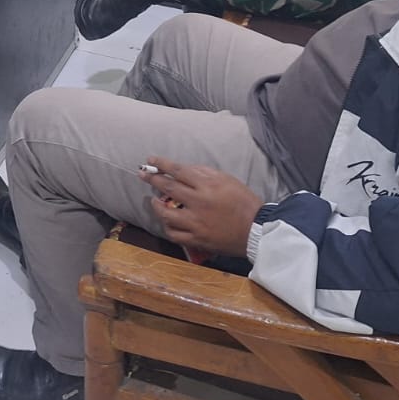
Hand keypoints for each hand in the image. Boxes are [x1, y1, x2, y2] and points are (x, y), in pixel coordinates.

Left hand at [140, 157, 262, 257]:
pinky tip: (167, 221)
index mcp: (207, 186)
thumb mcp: (227, 180)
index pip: (178, 171)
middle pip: (168, 188)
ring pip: (165, 214)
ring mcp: (195, 223)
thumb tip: (185, 169)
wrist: (256, 231)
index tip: (151, 160)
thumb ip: (205, 173)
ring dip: (156, 205)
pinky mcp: (196, 239)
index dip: (162, 164)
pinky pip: (173, 234)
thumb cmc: (244, 202)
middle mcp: (198, 203)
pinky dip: (167, 226)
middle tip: (143, 174)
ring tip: (154, 201)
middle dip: (152, 179)